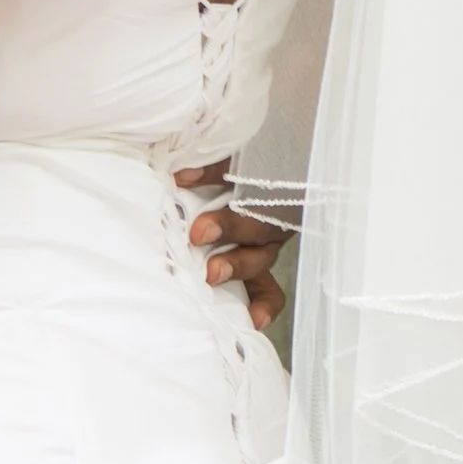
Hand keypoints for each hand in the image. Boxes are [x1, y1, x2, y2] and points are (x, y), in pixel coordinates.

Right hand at [175, 165, 288, 330]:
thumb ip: (208, 266)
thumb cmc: (229, 205)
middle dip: (235, 266)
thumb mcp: (230, 240)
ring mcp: (262, 196)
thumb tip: (182, 293)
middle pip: (258, 254)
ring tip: (199, 231)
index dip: (264, 304)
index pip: (268, 287)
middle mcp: (265, 231)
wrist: (280, 143)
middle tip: (211, 274)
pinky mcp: (250, 161)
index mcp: (258, 254)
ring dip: (226, 225)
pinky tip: (182, 178)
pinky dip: (207, 173)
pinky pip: (232, 168)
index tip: (254, 321)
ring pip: (253, 216)